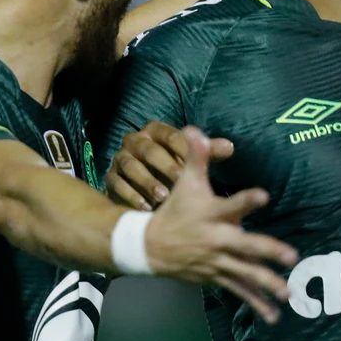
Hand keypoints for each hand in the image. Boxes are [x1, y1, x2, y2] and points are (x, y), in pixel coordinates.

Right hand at [108, 121, 235, 209]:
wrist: (140, 187)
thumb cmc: (171, 169)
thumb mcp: (188, 160)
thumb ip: (207, 153)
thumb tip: (229, 147)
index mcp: (155, 132)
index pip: (168, 134)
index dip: (181, 147)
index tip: (193, 160)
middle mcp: (135, 141)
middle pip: (148, 150)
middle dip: (163, 164)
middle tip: (179, 180)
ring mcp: (120, 159)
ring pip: (130, 166)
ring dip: (146, 181)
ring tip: (162, 197)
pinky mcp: (110, 177)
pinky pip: (117, 183)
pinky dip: (130, 195)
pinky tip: (144, 208)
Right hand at [144, 128, 296, 323]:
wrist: (149, 247)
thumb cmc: (174, 210)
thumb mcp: (184, 183)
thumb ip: (196, 157)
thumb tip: (195, 128)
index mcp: (210, 214)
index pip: (230, 205)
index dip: (245, 200)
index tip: (263, 196)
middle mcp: (216, 240)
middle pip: (244, 246)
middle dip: (267, 251)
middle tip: (290, 256)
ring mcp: (217, 262)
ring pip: (245, 274)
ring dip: (266, 284)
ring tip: (287, 293)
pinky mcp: (217, 278)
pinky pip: (239, 292)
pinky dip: (256, 304)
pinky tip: (273, 316)